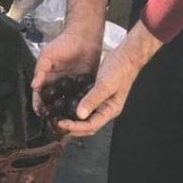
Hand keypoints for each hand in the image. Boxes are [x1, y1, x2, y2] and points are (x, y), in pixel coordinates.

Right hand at [32, 30, 102, 116]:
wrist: (84, 36)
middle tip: (53, 122)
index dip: (39, 104)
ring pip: (67, 103)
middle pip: (53, 102)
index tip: (39, 113)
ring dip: (66, 112)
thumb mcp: (48, 54)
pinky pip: (82, 98)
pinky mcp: (84, 86)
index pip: (40, 94)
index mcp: (48, 77)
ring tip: (68, 122)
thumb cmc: (64, 42)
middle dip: (52, 113)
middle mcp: (59, 84)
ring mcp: (72, 86)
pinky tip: (82, 114)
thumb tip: (34, 85)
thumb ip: (40, 69)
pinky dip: (81, 106)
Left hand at [55, 20, 161, 136]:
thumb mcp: (105, 84)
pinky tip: (64, 104)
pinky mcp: (95, 92)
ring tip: (58, 118)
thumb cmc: (121, 68)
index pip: (91, 126)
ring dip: (72, 119)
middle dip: (72, 128)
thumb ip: (93, 99)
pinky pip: (83, 104)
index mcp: (110, 109)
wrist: (125, 54)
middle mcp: (105, 107)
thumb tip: (80, 114)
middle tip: (57, 125)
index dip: (75, 127)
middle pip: (87, 125)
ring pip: (84, 116)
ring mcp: (100, 100)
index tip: (61, 124)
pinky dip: (73, 107)